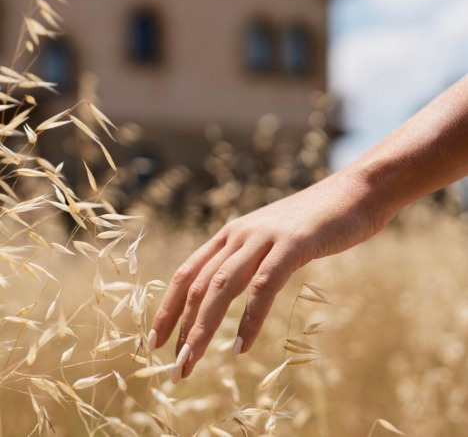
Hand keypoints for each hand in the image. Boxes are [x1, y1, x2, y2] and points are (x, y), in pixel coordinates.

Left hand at [149, 168, 391, 381]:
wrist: (355, 192)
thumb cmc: (313, 222)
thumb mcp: (271, 239)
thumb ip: (249, 259)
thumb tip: (229, 289)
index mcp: (230, 235)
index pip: (186, 273)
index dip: (167, 308)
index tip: (155, 341)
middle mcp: (239, 234)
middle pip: (197, 285)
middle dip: (181, 328)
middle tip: (173, 367)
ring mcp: (264, 237)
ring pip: (221, 286)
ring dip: (203, 328)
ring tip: (190, 362)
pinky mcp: (292, 244)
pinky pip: (263, 286)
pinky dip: (250, 318)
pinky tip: (241, 345)